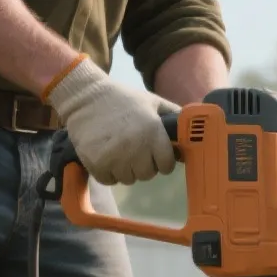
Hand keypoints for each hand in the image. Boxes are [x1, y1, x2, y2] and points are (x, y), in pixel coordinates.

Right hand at [45, 59, 176, 184]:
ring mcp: (115, 157)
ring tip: (117, 149)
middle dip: (143, 165)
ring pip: (128, 179)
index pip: (167, 165)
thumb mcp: (151, 101)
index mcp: (153, 133)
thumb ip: (173, 115)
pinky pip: (109, 180)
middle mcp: (136, 147)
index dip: (162, 161)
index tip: (154, 154)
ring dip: (125, 169)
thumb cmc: (122, 99)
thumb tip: (191, 130)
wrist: (84, 96)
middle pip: (147, 175)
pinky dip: (107, 172)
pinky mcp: (96, 163)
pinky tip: (105, 154)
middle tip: (132, 149)